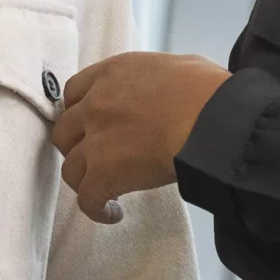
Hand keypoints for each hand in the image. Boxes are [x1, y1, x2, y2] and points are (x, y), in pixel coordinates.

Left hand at [52, 55, 230, 220]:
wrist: (215, 122)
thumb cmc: (209, 92)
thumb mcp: (182, 66)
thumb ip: (161, 76)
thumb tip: (176, 86)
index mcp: (113, 73)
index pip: (74, 91)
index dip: (80, 111)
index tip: (91, 125)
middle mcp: (96, 103)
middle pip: (64, 130)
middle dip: (77, 146)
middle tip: (97, 158)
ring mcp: (96, 140)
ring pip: (70, 168)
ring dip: (85, 180)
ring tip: (105, 190)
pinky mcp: (104, 173)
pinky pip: (87, 198)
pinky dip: (96, 209)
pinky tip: (112, 213)